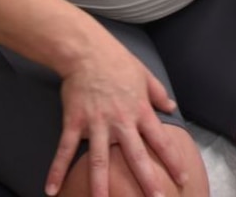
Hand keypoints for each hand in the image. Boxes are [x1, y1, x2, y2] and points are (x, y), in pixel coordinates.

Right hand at [44, 37, 190, 196]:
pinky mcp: (74, 122)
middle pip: (135, 156)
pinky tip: (52, 190)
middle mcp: (120, 121)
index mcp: (140, 111)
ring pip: (99, 160)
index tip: (182, 178)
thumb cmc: (118, 61)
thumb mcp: (145, 75)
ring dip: (100, 185)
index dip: (172, 160)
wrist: (87, 51)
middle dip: (146, 180)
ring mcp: (96, 123)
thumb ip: (158, 93)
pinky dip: (57, 170)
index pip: (160, 140)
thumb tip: (172, 106)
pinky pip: (65, 150)